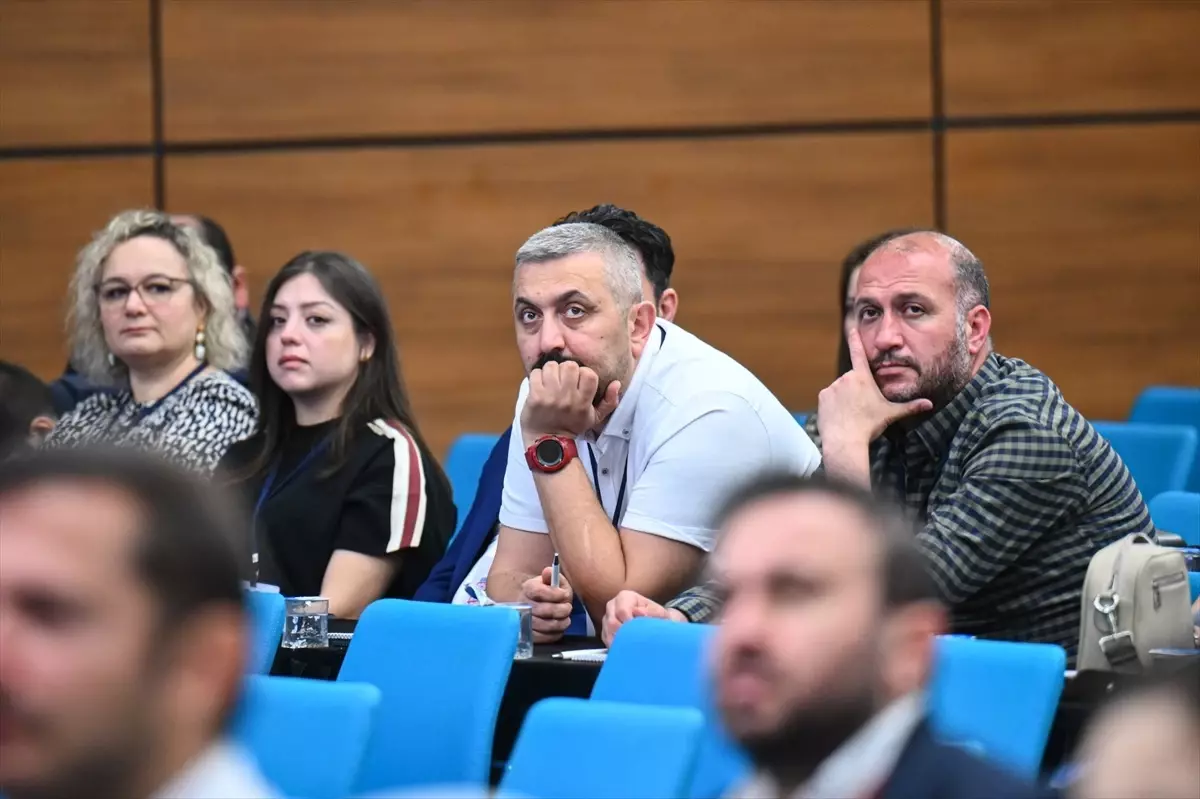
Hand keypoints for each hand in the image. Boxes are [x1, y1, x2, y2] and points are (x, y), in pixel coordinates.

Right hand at [520, 566, 573, 643]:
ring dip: (559, 623)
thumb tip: (548, 571)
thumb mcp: (554, 581)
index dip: (553, 594)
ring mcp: (524, 620)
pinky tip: (559, 628)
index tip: (564, 594)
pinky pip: (542, 637)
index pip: (537, 591)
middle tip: (568, 608)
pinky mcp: (529, 634)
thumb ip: (553, 576)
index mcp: (528, 588)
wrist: (541, 605)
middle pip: (541, 610)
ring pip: (543, 625)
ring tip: (566, 618)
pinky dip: (555, 634)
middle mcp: (523, 604)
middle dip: (560, 610)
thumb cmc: (550, 592)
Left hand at [521, 361, 620, 441]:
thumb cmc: (572, 426)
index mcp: (583, 402)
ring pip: (552, 366)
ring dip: (551, 370)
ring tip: (551, 380)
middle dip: (566, 369)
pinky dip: (537, 375)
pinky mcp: (535, 397)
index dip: (583, 372)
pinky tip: (540, 384)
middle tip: (563, 378)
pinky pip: (536, 373)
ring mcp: (550, 397)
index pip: (589, 374)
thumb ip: (609, 401)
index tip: (578, 380)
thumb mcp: (595, 418)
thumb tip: (616, 383)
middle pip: (569, 366)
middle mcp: (568, 398)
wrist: (547, 440)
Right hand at [601, 589, 686, 646]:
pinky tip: (625, 648)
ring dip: (619, 641)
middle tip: (635, 642)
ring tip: (631, 647)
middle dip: (624, 634)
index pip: (622, 611)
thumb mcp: (659, 612)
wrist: (654, 622)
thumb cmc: (655, 616)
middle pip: (612, 622)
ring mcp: (606, 618)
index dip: (630, 624)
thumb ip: (651, 612)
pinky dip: (614, 645)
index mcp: (625, 597)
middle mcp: (612, 605)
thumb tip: (640, 613)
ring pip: (607, 632)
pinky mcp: (604, 630)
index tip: (639, 632)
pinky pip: (605, 639)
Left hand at [817, 329, 932, 444]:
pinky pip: (829, 398)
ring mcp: (832, 387)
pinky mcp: (822, 397)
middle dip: (857, 391)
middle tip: (862, 408)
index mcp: (863, 378)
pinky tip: (840, 416)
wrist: (845, 440)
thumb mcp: (891, 414)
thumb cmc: (869, 425)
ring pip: (841, 390)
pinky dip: (834, 405)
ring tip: (852, 414)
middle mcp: (846, 378)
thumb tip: (930, 404)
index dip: (855, 338)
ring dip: (845, 399)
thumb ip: (910, 407)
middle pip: (853, 381)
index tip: (851, 326)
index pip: (859, 352)